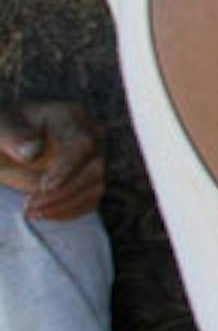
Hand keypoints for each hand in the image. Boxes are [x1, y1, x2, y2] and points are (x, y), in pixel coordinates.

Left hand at [0, 100, 105, 221]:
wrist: (6, 145)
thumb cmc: (3, 132)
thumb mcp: (0, 129)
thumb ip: (13, 137)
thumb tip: (34, 153)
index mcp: (70, 116)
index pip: (83, 143)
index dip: (68, 167)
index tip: (46, 187)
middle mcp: (90, 135)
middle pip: (96, 168)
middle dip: (64, 191)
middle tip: (29, 206)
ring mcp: (93, 158)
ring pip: (95, 186)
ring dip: (64, 204)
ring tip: (31, 212)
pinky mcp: (89, 179)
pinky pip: (89, 199)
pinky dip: (67, 211)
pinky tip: (42, 213)